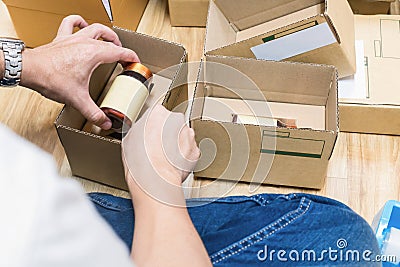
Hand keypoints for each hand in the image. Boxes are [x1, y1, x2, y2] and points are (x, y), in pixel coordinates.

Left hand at [20, 15, 139, 129]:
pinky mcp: (61, 39)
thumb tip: (105, 122)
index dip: (131, 57)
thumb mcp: (77, 99)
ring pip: (93, 27)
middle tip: (122, 54)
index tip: (136, 62)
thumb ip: (94, 113)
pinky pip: (71, 23)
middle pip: (109, 38)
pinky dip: (79, 22)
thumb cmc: (51, 79)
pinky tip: (82, 25)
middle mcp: (85, 42)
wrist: (30, 70)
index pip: (120, 52)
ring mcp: (73, 38)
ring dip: (104, 32)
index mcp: (94, 54)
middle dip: (119, 45)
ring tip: (109, 38)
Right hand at [122, 105, 199, 204]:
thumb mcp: (129, 137)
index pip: (157, 115)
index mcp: (158, 112)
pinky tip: (172, 164)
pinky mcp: (195, 150)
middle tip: (157, 148)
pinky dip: (183, 157)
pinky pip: (189, 152)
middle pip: (172, 125)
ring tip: (164, 158)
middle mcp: (176, 119)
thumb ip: (140, 129)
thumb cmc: (140, 160)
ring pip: (182, 138)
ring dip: (175, 146)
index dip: (153, 128)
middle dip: (167, 135)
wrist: (154, 179)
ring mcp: (188, 134)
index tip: (151, 135)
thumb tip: (141, 133)